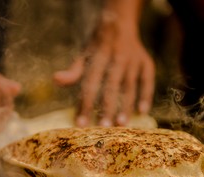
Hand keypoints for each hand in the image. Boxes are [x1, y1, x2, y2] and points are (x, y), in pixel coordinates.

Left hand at [53, 5, 154, 126]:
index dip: (86, 104)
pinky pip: (147, 80)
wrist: (120, 21)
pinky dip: (146, 95)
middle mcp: (117, 58)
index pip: (90, 84)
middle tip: (104, 128)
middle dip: (107, 108)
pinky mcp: (146, 62)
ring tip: (122, 124)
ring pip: (130, 86)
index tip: (81, 124)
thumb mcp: (84, 54)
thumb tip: (55, 80)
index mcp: (98, 57)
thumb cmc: (97, 45)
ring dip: (126, 106)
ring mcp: (133, 60)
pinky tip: (142, 111)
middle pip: (111, 87)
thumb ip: (74, 71)